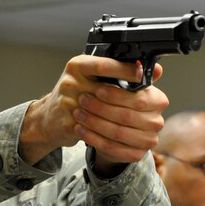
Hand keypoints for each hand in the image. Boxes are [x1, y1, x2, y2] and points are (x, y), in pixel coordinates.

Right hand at [19, 55, 167, 169]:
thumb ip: (121, 73)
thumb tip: (155, 70)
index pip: (104, 66)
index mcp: (78, 65)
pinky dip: (114, 139)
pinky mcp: (67, 124)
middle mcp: (70, 81)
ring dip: (126, 123)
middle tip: (150, 110)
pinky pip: (96, 134)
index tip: (143, 75)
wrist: (49, 117)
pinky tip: (128, 140)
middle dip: (130, 102)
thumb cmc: (76, 94)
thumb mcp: (94, 76)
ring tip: (142, 126)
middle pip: (107, 92)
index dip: (126, 71)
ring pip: (104, 115)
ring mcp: (67, 103)